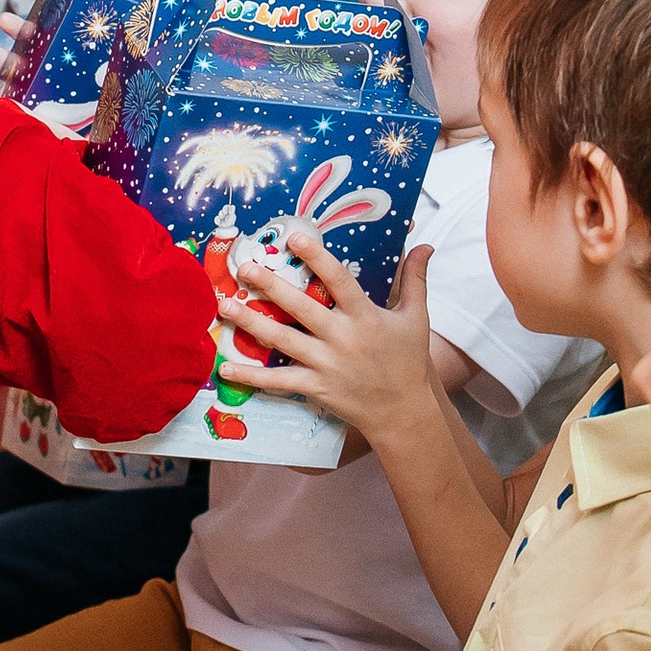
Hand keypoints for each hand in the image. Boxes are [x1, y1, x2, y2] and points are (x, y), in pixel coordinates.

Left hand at [216, 230, 434, 438]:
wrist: (404, 412)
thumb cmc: (408, 360)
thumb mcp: (415, 318)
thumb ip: (414, 279)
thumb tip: (426, 246)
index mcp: (365, 317)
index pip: (339, 281)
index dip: (318, 258)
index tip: (295, 238)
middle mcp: (343, 338)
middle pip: (301, 308)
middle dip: (271, 287)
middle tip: (245, 268)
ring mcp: (327, 364)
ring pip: (283, 340)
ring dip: (251, 324)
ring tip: (224, 306)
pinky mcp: (316, 387)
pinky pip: (279, 381)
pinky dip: (252, 376)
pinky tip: (226, 367)